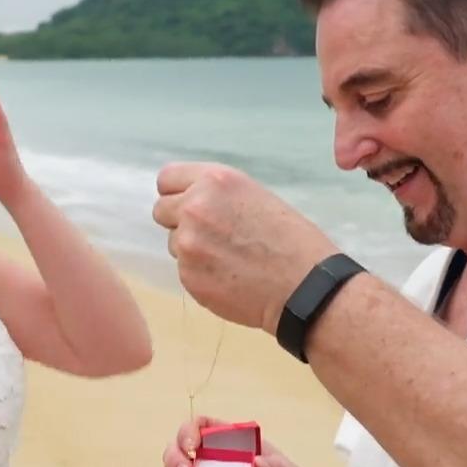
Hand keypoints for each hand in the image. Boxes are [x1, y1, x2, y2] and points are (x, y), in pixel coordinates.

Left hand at [152, 163, 338, 332]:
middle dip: (180, 221)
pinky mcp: (188, 276)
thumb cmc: (292, 241)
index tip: (187, 203)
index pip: (166, 179)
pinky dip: (201, 274)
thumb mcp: (256, 197)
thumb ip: (217, 196)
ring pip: (174, 243)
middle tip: (211, 235)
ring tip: (229, 258)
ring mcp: (188, 244)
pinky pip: (184, 270)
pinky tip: (230, 277)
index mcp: (215, 181)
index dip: (177, 193)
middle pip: (161, 210)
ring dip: (193, 250)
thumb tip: (188, 203)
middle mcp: (195, 207)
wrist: (304, 287)